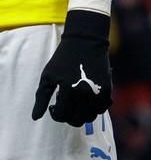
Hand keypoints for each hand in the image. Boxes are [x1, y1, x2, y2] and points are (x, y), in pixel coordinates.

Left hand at [32, 10, 111, 126]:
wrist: (86, 40)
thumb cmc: (63, 57)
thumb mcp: (48, 75)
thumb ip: (41, 98)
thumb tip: (35, 118)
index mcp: (68, 90)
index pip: (62, 115)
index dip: (55, 114)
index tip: (54, 106)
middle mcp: (84, 93)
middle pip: (77, 119)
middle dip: (68, 117)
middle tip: (65, 108)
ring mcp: (97, 91)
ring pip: (91, 117)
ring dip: (82, 115)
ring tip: (77, 105)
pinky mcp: (107, 87)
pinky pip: (102, 108)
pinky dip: (95, 109)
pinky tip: (88, 101)